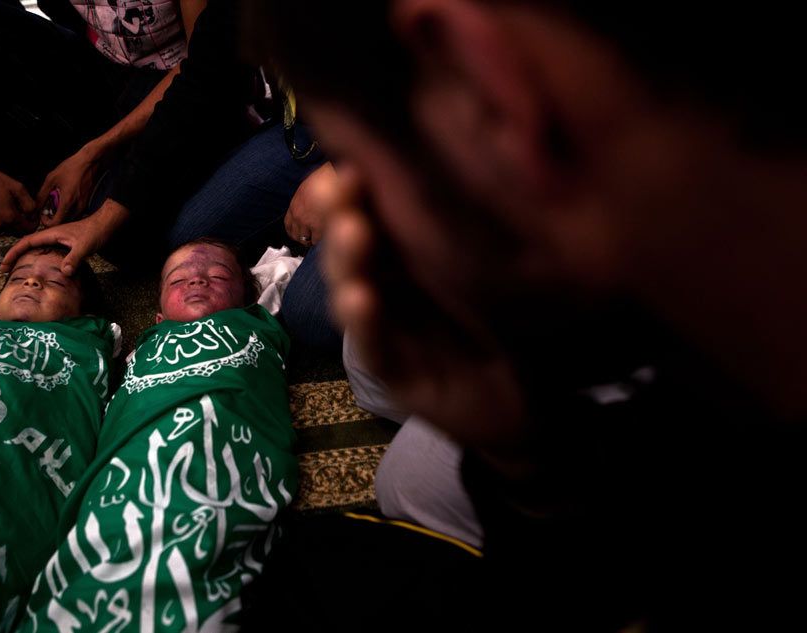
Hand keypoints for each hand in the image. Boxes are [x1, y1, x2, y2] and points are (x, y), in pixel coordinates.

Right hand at [0, 167, 37, 234]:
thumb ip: (30, 204)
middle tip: (21, 212)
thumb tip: (34, 214)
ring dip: (11, 224)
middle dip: (23, 224)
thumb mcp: (19, 188)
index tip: (32, 217)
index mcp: (9, 217)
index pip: (28, 229)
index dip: (33, 223)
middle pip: (18, 232)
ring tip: (8, 210)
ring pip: (6, 231)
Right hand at [0, 199, 129, 275]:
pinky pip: (44, 251)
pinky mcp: (63, 244)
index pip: (26, 242)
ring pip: (35, 248)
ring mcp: (56, 240)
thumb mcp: (84, 246)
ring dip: (23, 257)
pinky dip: (36, 258)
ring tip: (15, 270)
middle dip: (14, 256)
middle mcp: (51, 236)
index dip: (13, 253)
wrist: (104, 225)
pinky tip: (37, 267)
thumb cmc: (94, 232)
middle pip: (26, 245)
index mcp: (51, 234)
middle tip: (5, 270)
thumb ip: (74, 258)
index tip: (4, 264)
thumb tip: (64, 272)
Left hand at [36, 145, 103, 226]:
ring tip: (56, 202)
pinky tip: (65, 198)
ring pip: (69, 218)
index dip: (47, 222)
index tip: (43, 216)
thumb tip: (36, 206)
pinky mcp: (86, 203)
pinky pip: (75, 212)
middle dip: (54, 218)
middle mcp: (77, 206)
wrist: (89, 162)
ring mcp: (83, 206)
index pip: (56, 223)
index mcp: (68, 201)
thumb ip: (42, 194)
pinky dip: (68, 209)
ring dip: (61, 214)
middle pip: (63, 222)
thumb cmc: (72, 168)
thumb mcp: (51, 178)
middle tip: (48, 209)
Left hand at [284, 161, 336, 245]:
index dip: (294, 232)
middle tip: (311, 239)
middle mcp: (298, 215)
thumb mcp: (307, 190)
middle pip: (295, 235)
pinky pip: (316, 240)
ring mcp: (307, 222)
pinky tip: (326, 235)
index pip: (288, 225)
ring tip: (320, 237)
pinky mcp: (318, 226)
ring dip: (312, 240)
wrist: (333, 177)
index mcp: (294, 205)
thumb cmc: (325, 179)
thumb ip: (304, 202)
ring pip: (305, 240)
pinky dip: (321, 240)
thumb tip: (308, 210)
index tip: (299, 234)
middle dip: (303, 238)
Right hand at [323, 168, 528, 467]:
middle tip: (344, 186)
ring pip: (352, 288)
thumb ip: (473, 220)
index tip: (354, 158)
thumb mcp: (497, 264)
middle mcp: (390, 285)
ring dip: (348, 260)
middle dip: (343, 212)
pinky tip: (359, 297)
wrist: (532, 403)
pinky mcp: (394, 372)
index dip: (356, 185)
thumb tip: (472, 143)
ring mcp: (386, 328)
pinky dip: (364, 321)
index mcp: (410, 254)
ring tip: (354, 232)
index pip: (373, 211)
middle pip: (354, 243)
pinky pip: (374, 345)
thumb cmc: (512, 324)